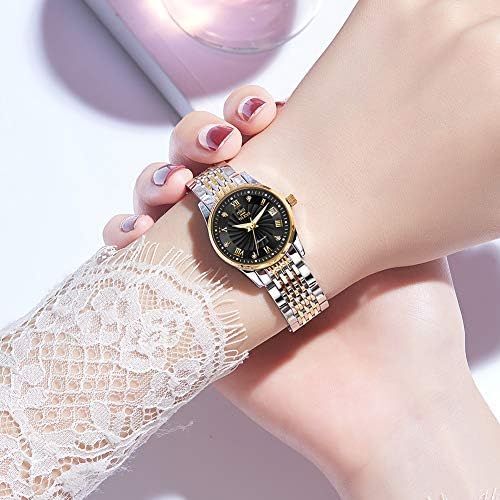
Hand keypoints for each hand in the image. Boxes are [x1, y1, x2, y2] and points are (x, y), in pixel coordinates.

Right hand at [103, 83, 499, 497]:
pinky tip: (135, 231)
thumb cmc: (406, 323)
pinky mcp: (190, 310)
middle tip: (219, 146)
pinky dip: (123, 237)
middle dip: (198, 138)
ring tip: (175, 188)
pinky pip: (137, 265)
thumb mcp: (402, 237)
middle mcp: (253, 233)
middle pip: (205, 165)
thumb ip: (373, 189)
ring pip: (164, 206)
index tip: (262, 114)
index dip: (248, 114)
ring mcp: (217, 269)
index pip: (258, 142)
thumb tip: (348, 133)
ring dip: (156, 179)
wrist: (386, 406)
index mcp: (297, 208)